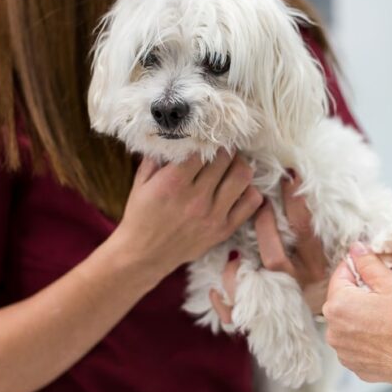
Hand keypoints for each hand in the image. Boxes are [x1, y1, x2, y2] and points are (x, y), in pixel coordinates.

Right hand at [115, 151, 262, 284]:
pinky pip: (251, 202)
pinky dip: (249, 190)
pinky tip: (238, 187)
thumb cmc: (140, 216)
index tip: (205, 139)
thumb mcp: (141, 182)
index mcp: (173, 182)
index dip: (205, 141)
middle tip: (220, 148)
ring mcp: (213, 215)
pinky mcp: (224, 229)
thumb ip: (156, 157)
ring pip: (242, 176)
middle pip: (224, 159)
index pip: (202, 149)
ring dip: (239, 164)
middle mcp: (196, 198)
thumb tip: (173, 135)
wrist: (143, 256)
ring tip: (232, 163)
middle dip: (223, 149)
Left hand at [210, 171, 328, 322]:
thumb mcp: (333, 255)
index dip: (295, 201)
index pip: (304, 230)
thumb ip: (318, 229)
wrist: (332, 319)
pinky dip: (222, 301)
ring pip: (251, 287)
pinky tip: (214, 288)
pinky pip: (234, 315)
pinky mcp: (261, 320)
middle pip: (275, 258)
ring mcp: (277, 303)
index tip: (288, 175)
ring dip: (236, 270)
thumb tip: (300, 186)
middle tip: (259, 203)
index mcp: (315, 266)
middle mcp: (296, 284)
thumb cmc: (330, 278)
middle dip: (264, 227)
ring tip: (233, 254)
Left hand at [322, 243, 391, 385]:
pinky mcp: (359, 368)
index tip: (375, 264)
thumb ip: (369, 264)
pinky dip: (371, 335)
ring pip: (351, 323)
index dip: (359, 266)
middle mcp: (334, 331)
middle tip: (389, 288)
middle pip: (344, 300)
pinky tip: (391, 332)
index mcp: (338, 305)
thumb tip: (356, 250)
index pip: (340, 275)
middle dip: (363, 291)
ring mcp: (345, 353)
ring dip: (366, 314)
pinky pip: (360, 343)